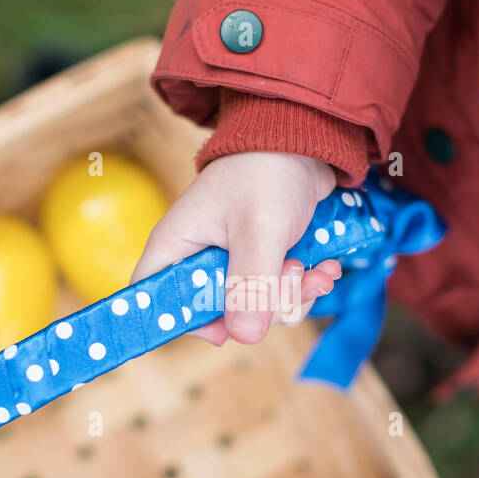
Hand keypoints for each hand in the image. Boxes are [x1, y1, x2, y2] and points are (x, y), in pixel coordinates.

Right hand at [131, 151, 343, 344]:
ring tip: (313, 270)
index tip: (222, 330)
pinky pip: (278, 295)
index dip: (180, 322)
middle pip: (216, 314)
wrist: (305, 142)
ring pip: (255, 309)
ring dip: (292, 296)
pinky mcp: (262, 261)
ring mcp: (232, 262)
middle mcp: (198, 259)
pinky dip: (304, 287)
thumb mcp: (259, 230)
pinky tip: (324, 268)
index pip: (154, 300)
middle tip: (289, 276)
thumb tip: (244, 335)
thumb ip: (251, 284)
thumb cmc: (267, 173)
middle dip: (261, 307)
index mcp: (176, 247)